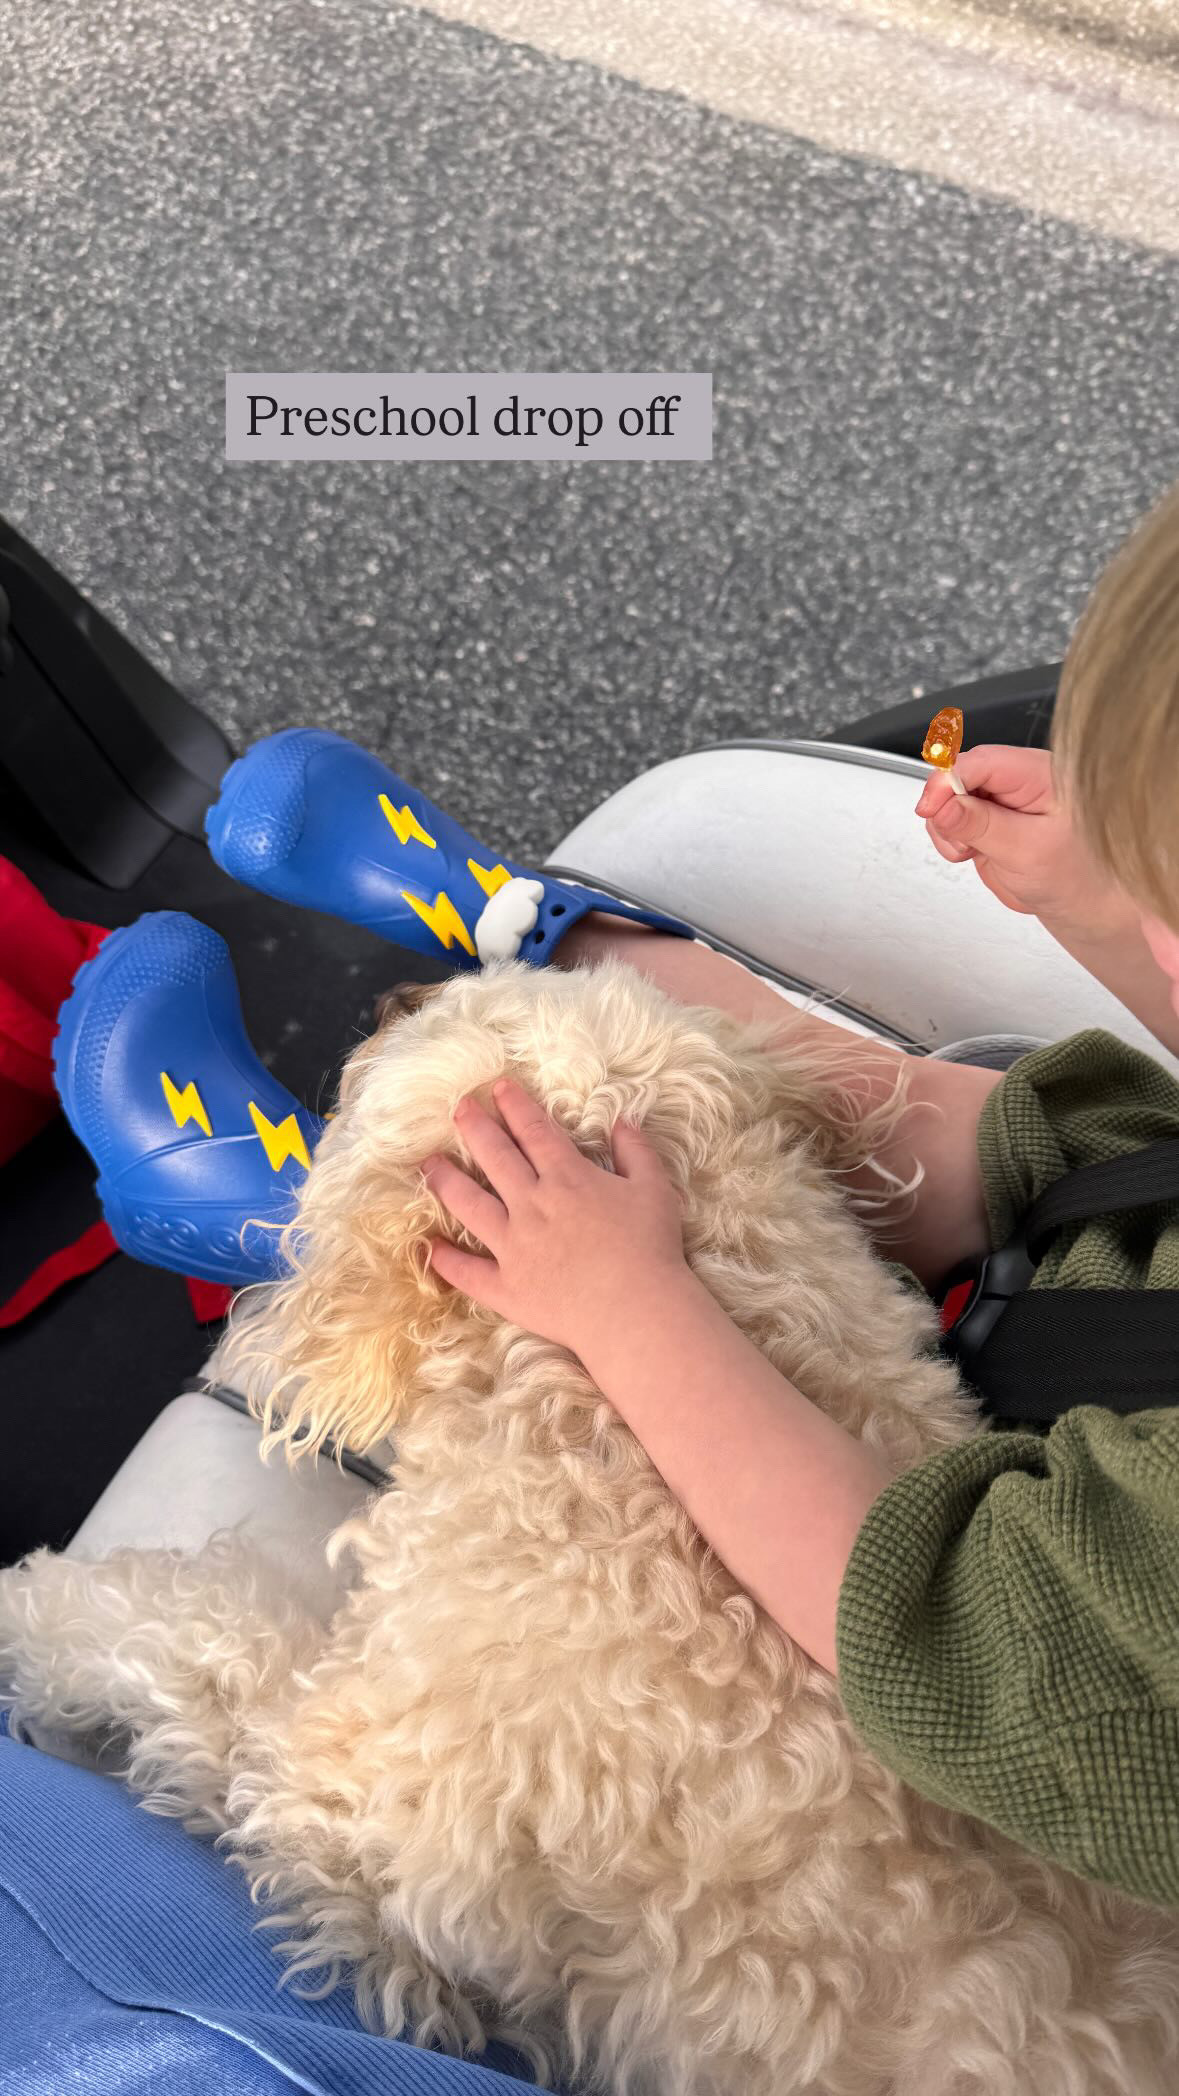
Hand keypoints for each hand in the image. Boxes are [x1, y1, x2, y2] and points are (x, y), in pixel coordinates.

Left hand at [422, 1078, 687, 1358]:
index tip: (498, 1088)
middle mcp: (532, 1205)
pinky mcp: (506, 1287)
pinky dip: (446, 1260)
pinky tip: (430, 1247)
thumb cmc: (650, 1249)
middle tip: (458, 1107)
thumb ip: (637, 1152)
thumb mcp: (655, 1189)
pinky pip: (468, 1272)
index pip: (534, 1131)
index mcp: (567, 1178)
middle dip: (474, 1127)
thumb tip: (623, 1122)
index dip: (514, 1106)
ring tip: (428, 1163)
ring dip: (445, 1180)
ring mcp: (514, 1247)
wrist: (636, 1311)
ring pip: (469, 1205)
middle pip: (494, 1157)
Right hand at [915, 743, 1134, 937]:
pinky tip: (970, 850)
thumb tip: (944, 806)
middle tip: (959, 839)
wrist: (1076, 900)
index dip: (949, 780)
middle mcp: (1018, 778)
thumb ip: (982, 826)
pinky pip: (950, 816)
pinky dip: (949, 836)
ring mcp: (999, 797)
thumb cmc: (1073, 875)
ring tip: (970, 849)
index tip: (931, 807)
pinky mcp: (986, 816)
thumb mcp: (1026, 852)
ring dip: (946, 826)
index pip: (983, 761)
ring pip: (948, 795)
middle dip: (946, 807)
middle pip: (960, 773)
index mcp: (1040, 774)